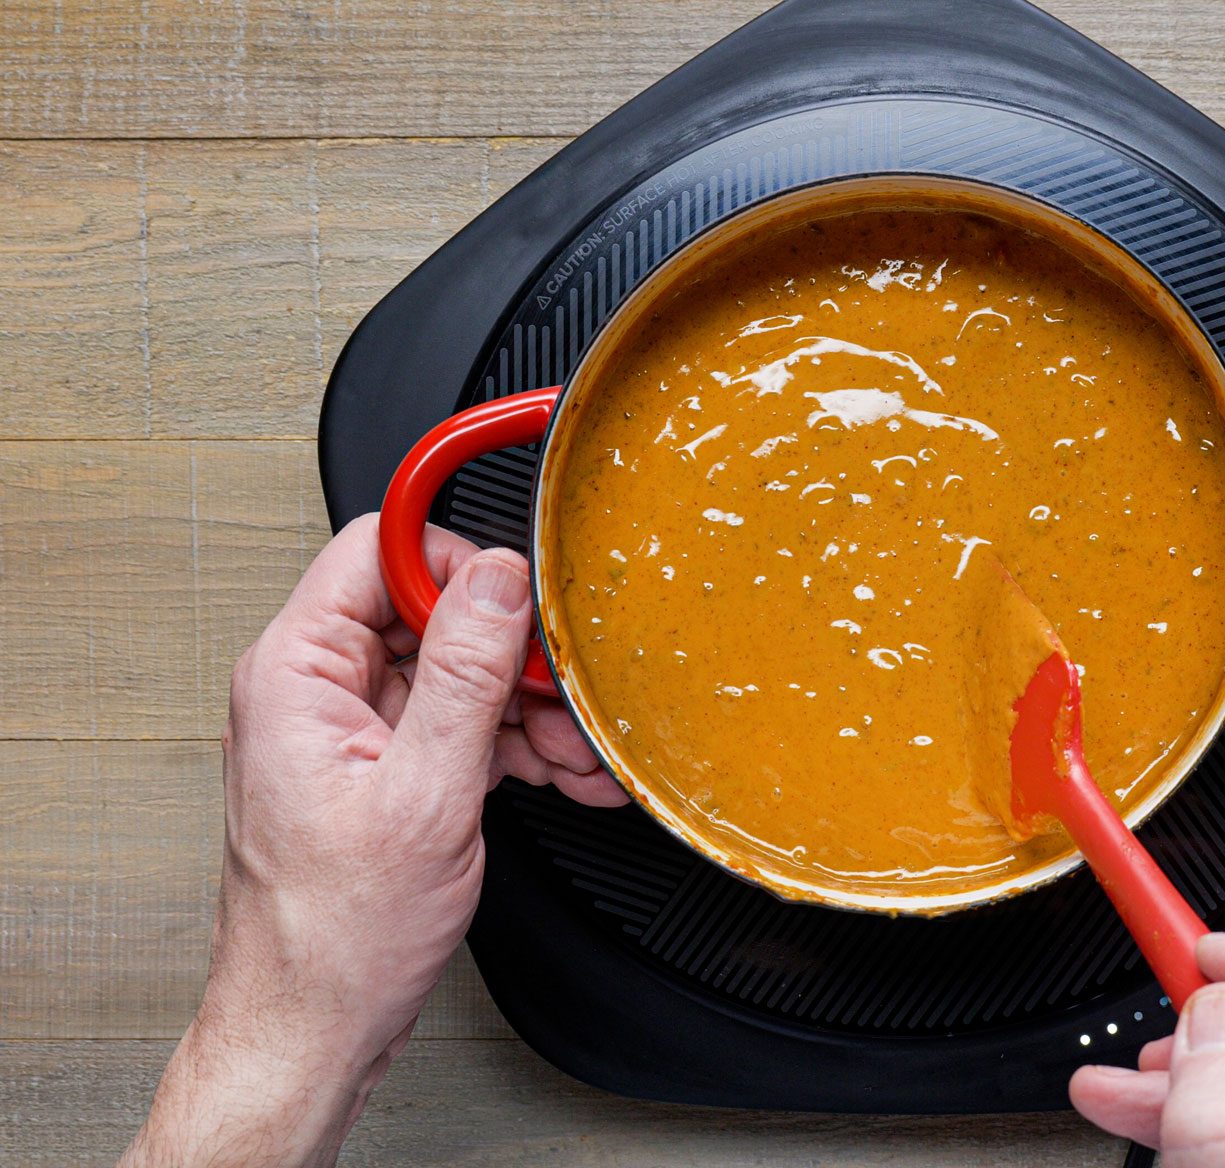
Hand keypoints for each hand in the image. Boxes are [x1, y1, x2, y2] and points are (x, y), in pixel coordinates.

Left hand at [122, 514, 626, 1166]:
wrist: (315, 1026)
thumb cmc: (334, 937)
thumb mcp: (424, 794)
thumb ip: (465, 675)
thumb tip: (498, 579)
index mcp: (297, 673)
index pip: (378, 549)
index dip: (458, 557)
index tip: (525, 583)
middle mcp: (316, 690)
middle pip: (432, 613)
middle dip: (514, 652)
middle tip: (567, 692)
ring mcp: (351, 729)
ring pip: (457, 671)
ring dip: (528, 707)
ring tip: (577, 752)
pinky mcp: (384, 767)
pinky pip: (459, 723)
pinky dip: (514, 744)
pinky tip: (561, 772)